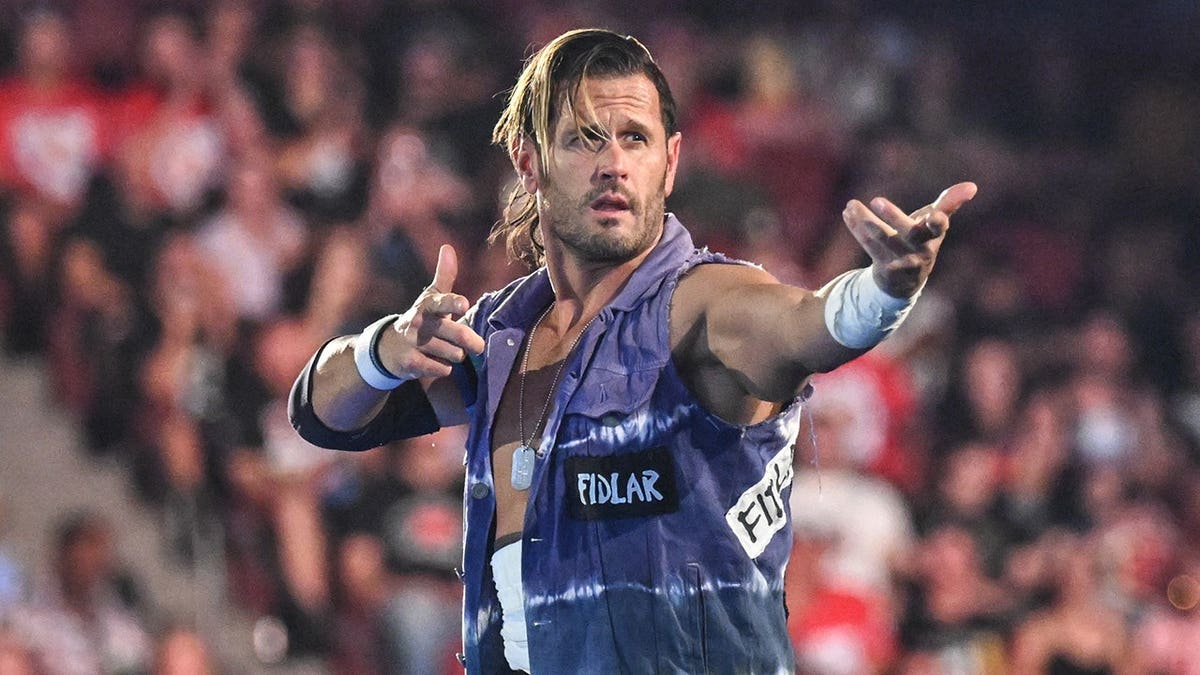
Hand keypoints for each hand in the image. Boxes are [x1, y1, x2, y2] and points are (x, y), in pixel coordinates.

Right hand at [377, 244, 485, 378]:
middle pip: (455, 333)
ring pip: (451, 353)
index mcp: (428, 305)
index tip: (464, 304)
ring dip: (456, 355)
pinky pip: (440, 368)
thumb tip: (448, 247)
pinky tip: (437, 363)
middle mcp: (419, 322)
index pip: (442, 301)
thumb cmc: (422, 318)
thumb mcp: (431, 297)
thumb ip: (444, 275)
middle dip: (470, 341)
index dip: (453, 303)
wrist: (389, 347)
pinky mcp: (409, 362)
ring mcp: (412, 343)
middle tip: (478, 346)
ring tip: (449, 351)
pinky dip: (444, 368)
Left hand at [841, 182, 976, 297]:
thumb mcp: (935, 224)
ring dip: (865, 221)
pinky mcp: (884, 269)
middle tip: (877, 200)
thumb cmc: (922, 241)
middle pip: (909, 233)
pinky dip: (857, 228)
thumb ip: (949, 203)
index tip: (934, 215)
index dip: (938, 222)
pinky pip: (869, 246)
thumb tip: (972, 186)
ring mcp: (902, 262)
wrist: (906, 280)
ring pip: (882, 239)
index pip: (939, 228)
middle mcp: (921, 251)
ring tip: (851, 205)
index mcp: (934, 237)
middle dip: (893, 216)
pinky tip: (847, 213)